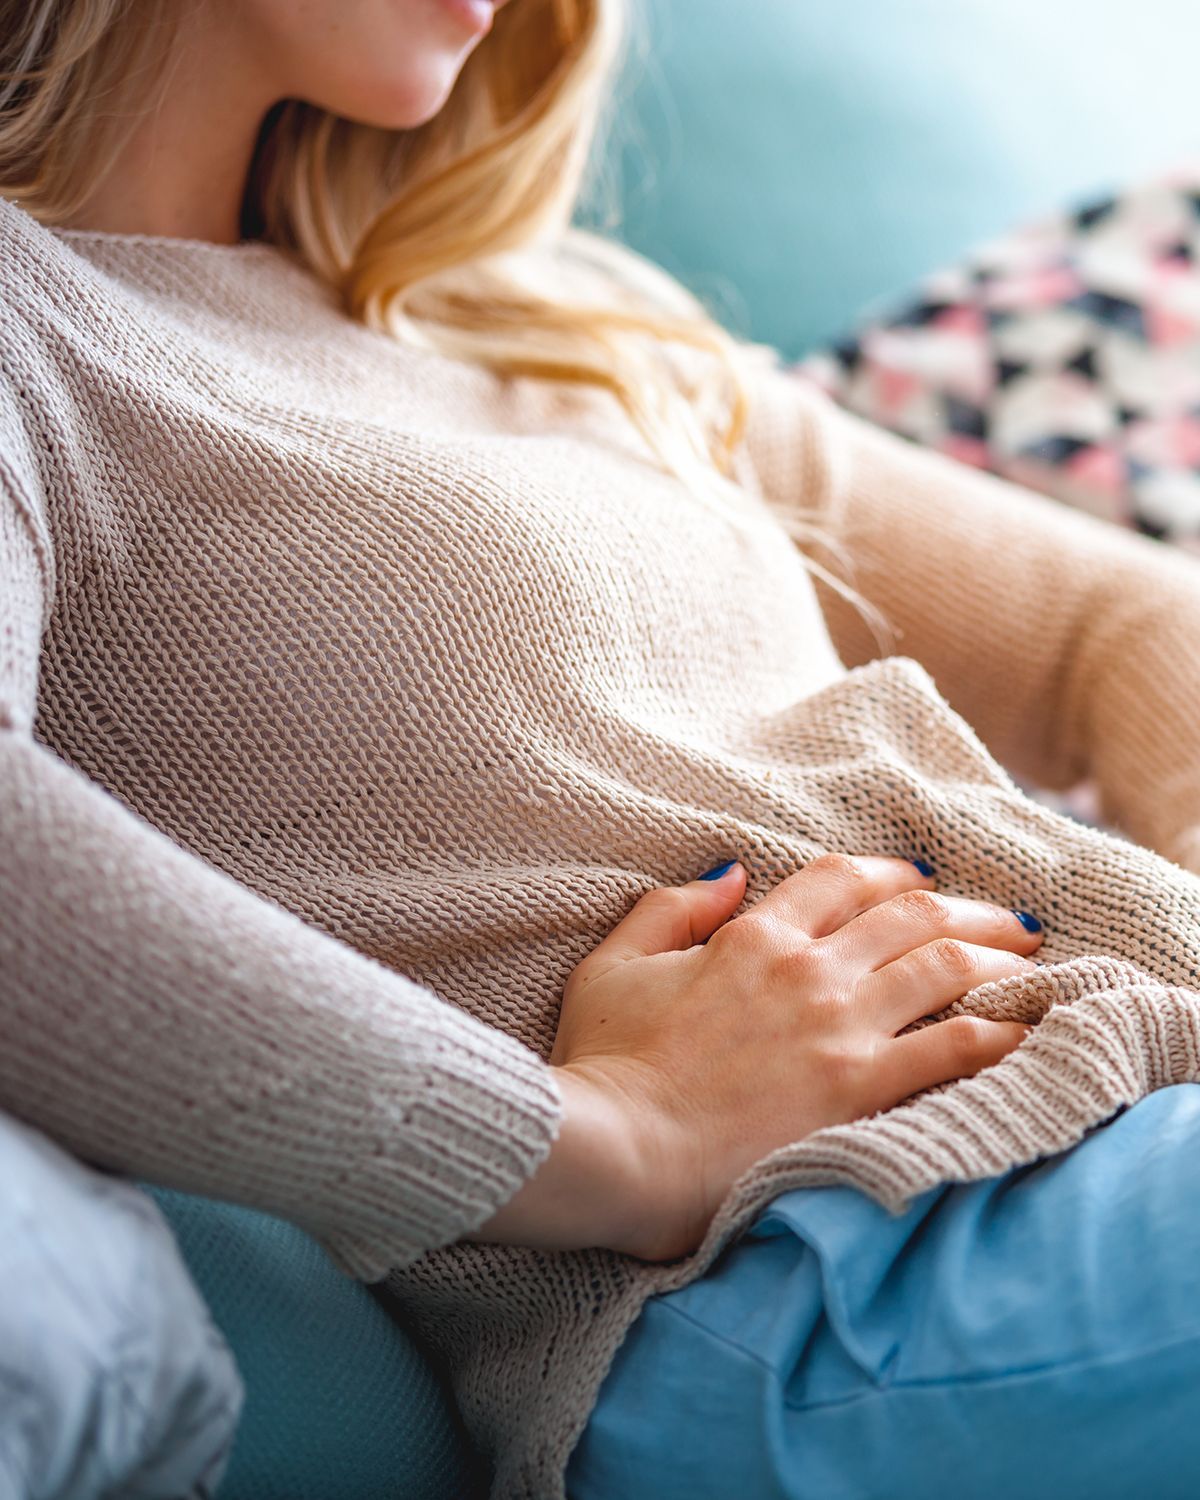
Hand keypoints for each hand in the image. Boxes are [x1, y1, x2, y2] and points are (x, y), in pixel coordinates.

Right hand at [472, 854, 1040, 1260]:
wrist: (621, 1149)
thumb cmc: (608, 1062)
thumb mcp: (616, 964)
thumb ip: (671, 909)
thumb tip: (731, 874)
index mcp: (753, 936)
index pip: (842, 878)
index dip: (891, 872)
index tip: (921, 882)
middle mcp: (808, 970)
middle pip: (912, 915)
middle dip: (970, 909)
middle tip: (1008, 920)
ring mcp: (839, 1028)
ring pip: (945, 967)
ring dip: (997, 959)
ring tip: (1030, 968)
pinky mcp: (860, 1089)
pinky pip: (953, 1050)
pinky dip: (998, 1035)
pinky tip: (1024, 1033)